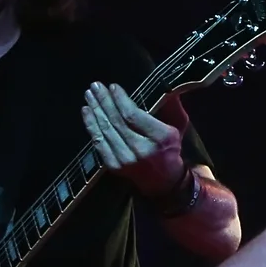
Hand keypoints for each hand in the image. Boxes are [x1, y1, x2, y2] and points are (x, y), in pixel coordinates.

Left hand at [82, 82, 188, 196]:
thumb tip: (165, 84)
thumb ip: (171, 106)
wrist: (164, 182)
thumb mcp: (179, 127)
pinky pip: (99, 142)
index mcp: (160, 138)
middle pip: (117, 121)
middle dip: (104, 101)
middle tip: (95, 86)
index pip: (134, 116)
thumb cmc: (170, 149)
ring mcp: (126, 159)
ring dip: (95, 110)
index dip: (120, 100)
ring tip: (89, 95)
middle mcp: (142, 149)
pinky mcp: (114, 165)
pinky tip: (87, 112)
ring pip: (106, 130)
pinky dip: (91, 125)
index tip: (112, 86)